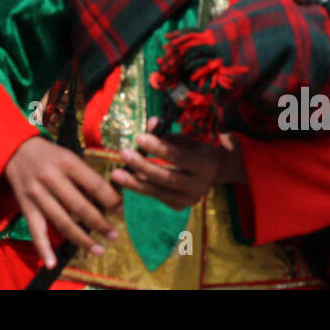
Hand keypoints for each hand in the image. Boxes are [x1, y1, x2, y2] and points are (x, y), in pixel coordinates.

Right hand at [2, 136, 120, 268]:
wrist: (16, 150)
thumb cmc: (50, 155)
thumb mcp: (69, 156)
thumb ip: (85, 177)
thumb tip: (108, 200)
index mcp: (67, 162)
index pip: (94, 185)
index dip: (110, 200)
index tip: (120, 211)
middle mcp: (51, 178)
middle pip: (79, 206)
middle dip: (100, 223)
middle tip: (114, 235)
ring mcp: (37, 193)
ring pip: (62, 221)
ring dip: (81, 238)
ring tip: (98, 249)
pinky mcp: (26, 206)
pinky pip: (36, 230)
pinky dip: (43, 248)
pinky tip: (52, 263)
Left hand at [111, 119, 238, 209]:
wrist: (213, 173)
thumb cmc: (195, 150)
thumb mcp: (186, 139)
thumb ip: (167, 133)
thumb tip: (151, 122)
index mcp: (207, 165)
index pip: (179, 156)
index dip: (159, 148)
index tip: (139, 137)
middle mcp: (201, 186)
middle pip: (167, 177)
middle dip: (143, 165)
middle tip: (124, 153)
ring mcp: (190, 199)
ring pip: (158, 191)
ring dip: (135, 182)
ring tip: (116, 174)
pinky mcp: (180, 206)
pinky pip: (157, 197)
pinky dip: (142, 188)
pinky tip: (128, 180)